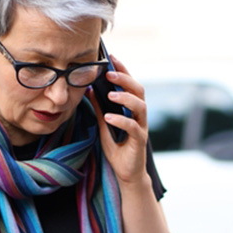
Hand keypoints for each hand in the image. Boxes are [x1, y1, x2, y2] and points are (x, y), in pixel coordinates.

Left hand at [88, 56, 148, 185]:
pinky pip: (133, 127)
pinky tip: (109, 117)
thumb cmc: (118, 150)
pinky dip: (121, 120)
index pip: (130, 85)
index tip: (112, 58)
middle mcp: (140, 116)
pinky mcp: (139, 141)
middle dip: (125, 80)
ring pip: (140, 107)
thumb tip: (90, 91)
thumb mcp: (104, 126)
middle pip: (139, 91)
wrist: (126, 174)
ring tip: (110, 94)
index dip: (123, 71)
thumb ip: (100, 110)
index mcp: (132, 110)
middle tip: (110, 74)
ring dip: (125, 98)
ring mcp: (141, 128)